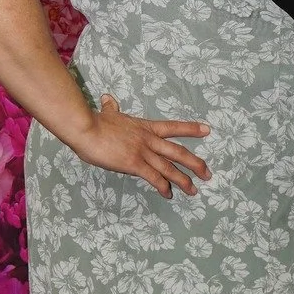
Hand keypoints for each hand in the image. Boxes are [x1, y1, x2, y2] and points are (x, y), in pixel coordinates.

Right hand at [75, 94, 210, 197]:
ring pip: (170, 167)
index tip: (207, 130)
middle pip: (178, 152)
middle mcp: (149, 140)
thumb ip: (111, 108)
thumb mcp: (107, 113)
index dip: (191, 129)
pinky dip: (163, 186)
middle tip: (207, 173)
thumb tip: (107, 98)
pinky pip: (154, 177)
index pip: (173, 127)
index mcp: (145, 127)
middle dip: (195, 164)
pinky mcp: (134, 164)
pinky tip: (168, 194)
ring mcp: (143, 152)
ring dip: (183, 180)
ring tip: (194, 190)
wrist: (86, 128)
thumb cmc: (94, 122)